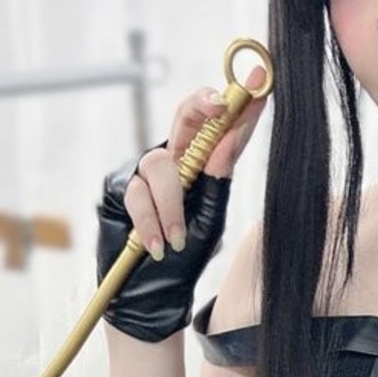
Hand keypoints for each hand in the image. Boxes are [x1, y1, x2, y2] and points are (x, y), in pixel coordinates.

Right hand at [96, 66, 268, 340]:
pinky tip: (159, 246)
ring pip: (159, 164)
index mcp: (200, 166)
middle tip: (220, 104)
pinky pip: (136, 194)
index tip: (260, 81)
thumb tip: (227, 139)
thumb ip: (217, 181)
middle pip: (184, 118)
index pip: (219, 128)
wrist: (152, 295)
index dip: (238, 104)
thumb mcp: (210, 219)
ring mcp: (142, 173)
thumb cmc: (185, 258)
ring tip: (178, 240)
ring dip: (172, 205)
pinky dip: (151, 222)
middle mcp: (172, 162)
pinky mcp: (118, 190)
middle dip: (202, 106)